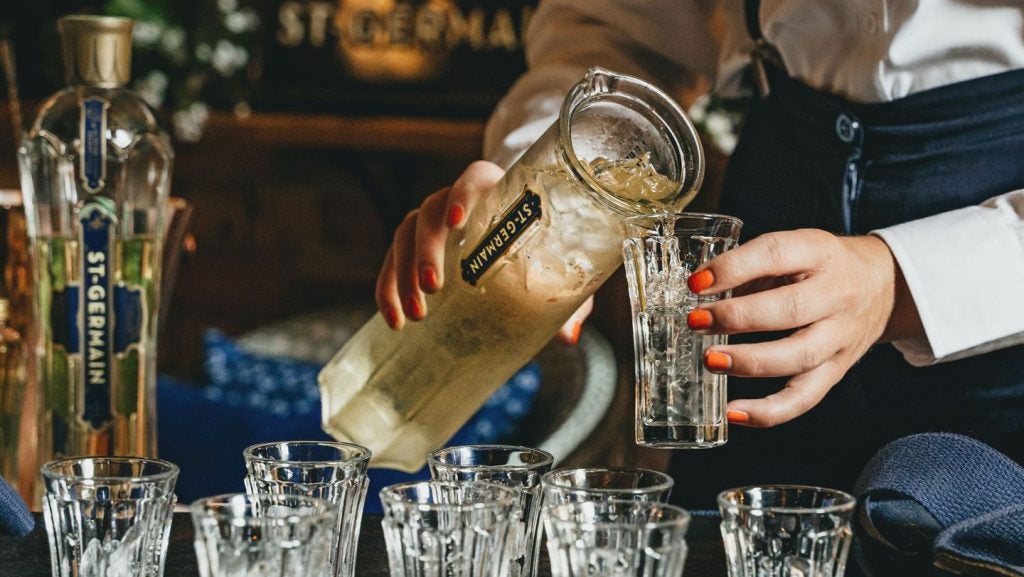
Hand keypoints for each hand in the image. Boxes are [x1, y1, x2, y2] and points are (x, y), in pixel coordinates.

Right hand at [374, 160, 593, 341]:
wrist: (518, 243)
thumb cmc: (543, 249)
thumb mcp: (559, 271)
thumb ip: (568, 300)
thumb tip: (567, 337)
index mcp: (495, 191)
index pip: (473, 179)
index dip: (461, 194)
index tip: (456, 221)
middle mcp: (455, 199)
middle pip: (430, 212)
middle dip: (426, 250)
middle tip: (432, 287)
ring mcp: (431, 221)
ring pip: (405, 235)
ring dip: (403, 274)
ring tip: (416, 314)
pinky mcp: (414, 245)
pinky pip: (391, 260)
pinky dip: (388, 288)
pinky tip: (393, 318)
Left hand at [686, 229, 920, 427]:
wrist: (881, 285)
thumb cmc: (819, 266)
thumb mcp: (793, 249)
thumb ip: (750, 267)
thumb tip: (697, 290)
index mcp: (819, 252)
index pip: (775, 253)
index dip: (733, 268)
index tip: (696, 283)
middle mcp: (836, 294)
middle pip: (789, 309)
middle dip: (737, 318)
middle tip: (697, 322)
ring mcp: (839, 336)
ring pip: (798, 356)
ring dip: (749, 362)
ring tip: (711, 360)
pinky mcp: (837, 370)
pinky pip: (804, 397)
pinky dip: (768, 411)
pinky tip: (734, 412)